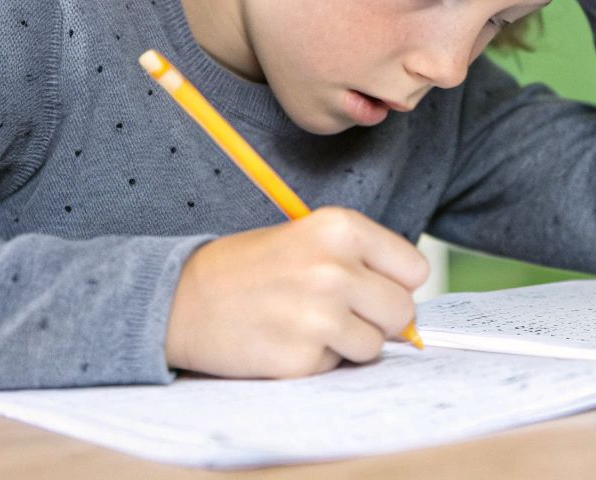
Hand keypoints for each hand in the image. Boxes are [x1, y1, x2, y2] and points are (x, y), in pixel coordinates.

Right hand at [164, 206, 429, 378]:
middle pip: (402, 311)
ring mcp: (320, 316)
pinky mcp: (303, 358)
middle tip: (337, 311)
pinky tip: (285, 340)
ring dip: (348, 343)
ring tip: (306, 323)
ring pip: (375, 346)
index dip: (392, 282)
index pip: (414, 269)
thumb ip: (361, 263)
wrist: (181, 300)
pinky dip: (318, 360)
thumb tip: (409, 310)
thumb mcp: (308, 239)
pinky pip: (338, 367)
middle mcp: (335, 269)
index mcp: (340, 228)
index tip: (368, 285)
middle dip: (377, 318)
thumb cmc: (248, 268)